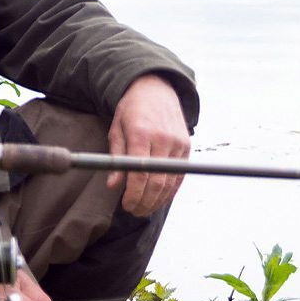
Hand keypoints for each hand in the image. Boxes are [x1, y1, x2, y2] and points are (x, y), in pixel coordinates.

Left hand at [106, 73, 189, 215]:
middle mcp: (163, 139)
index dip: (133, 194)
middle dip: (144, 201)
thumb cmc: (132, 110)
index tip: (126, 205)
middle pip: (156, 181)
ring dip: (157, 200)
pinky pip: (180, 176)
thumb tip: (112, 185)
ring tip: (144, 208)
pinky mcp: (187, 146)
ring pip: (169, 182)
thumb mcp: (116, 129)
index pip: (140, 173)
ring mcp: (178, 143)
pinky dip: (170, 191)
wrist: (156, 90)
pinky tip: (159, 199)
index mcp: (142, 133)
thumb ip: (116, 158)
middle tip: (133, 210)